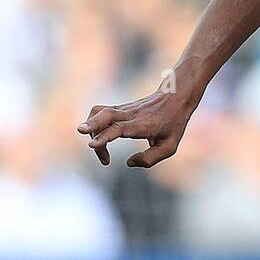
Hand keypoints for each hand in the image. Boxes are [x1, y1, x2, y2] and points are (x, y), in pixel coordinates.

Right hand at [77, 85, 195, 167]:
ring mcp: (124, 109)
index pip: (120, 128)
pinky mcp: (120, 108)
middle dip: (91, 125)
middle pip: (106, 115)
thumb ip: (150, 158)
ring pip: (100, 111)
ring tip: (95, 146)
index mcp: (143, 124)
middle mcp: (131, 114)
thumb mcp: (170, 146)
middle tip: (83, 136)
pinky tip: (99, 138)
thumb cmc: (174, 124)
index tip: (92, 145)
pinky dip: (94, 124)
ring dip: (91, 126)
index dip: (104, 136)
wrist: (176, 97)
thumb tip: (129, 162)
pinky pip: (101, 112)